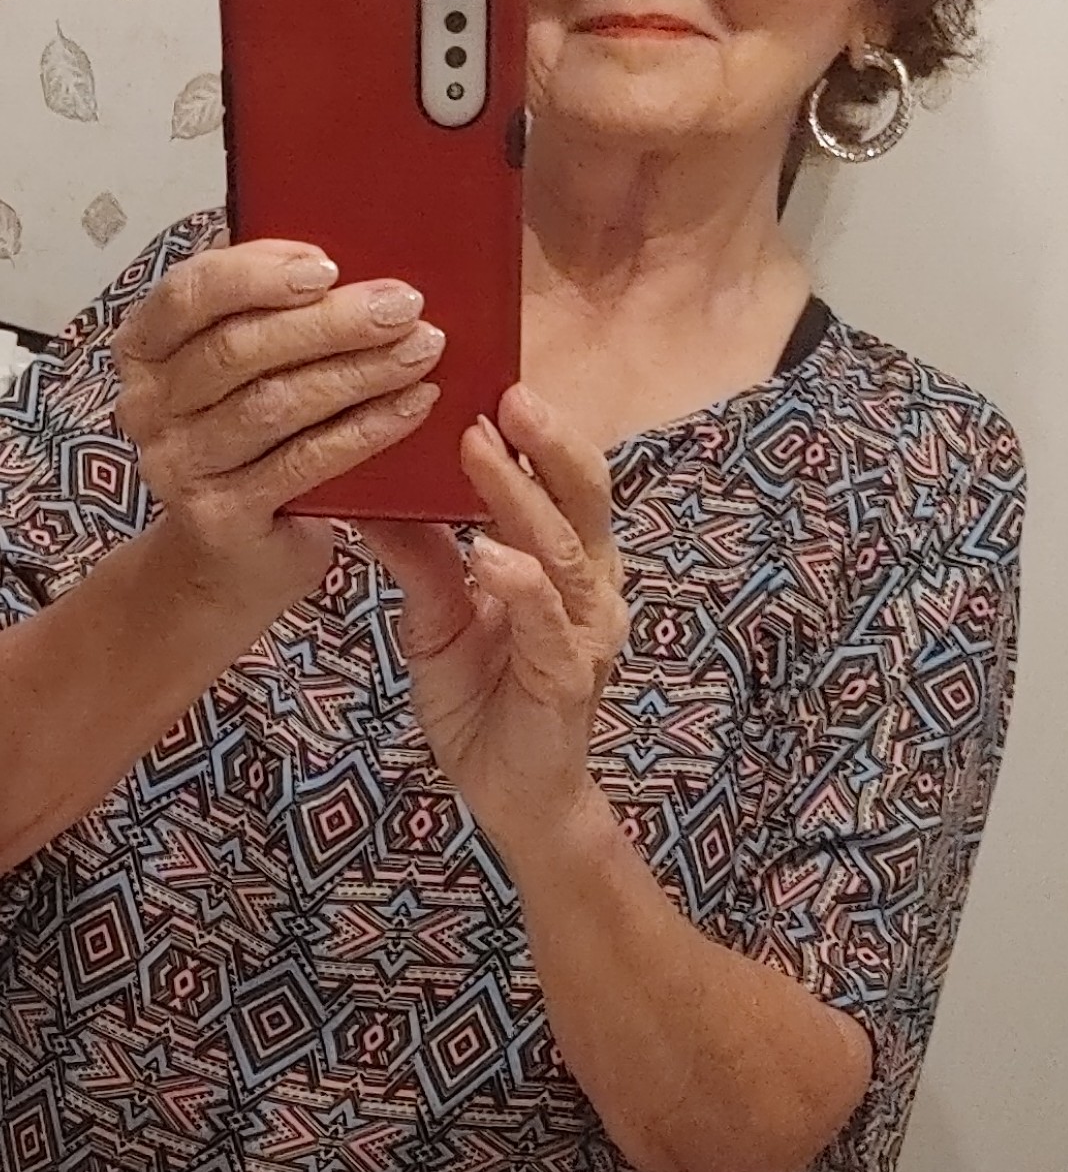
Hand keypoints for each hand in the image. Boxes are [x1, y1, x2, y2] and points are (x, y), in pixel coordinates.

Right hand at [113, 237, 445, 606]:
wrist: (231, 556)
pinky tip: (413, 404)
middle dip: (332, 322)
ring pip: (275, 404)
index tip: (329, 265)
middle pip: (240, 348)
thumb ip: (272, 311)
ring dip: (360, 370)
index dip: (258, 273)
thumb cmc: (250, 440)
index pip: (190, 293)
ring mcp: (178, 465)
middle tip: (404, 304)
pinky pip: (304, 461)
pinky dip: (366, 428)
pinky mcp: (221, 517)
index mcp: (146, 347)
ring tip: (422, 348)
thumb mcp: (248, 367)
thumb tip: (351, 260)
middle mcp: (147, 405)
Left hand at [364, 386, 629, 865]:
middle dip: (547, 441)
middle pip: (585, 494)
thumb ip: (419, 553)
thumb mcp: (437, 614)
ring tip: (479, 447)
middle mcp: (593, 584)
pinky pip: (548, 619)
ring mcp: (587, 630)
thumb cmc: (485, 695)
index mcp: (571, 557)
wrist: (510, 795)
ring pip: (565, 547)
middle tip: (505, 393)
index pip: (564, 476)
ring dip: (520, 494)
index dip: (539, 428)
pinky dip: (521, 582)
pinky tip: (490, 554)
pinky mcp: (569, 677)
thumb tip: (370, 488)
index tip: (495, 376)